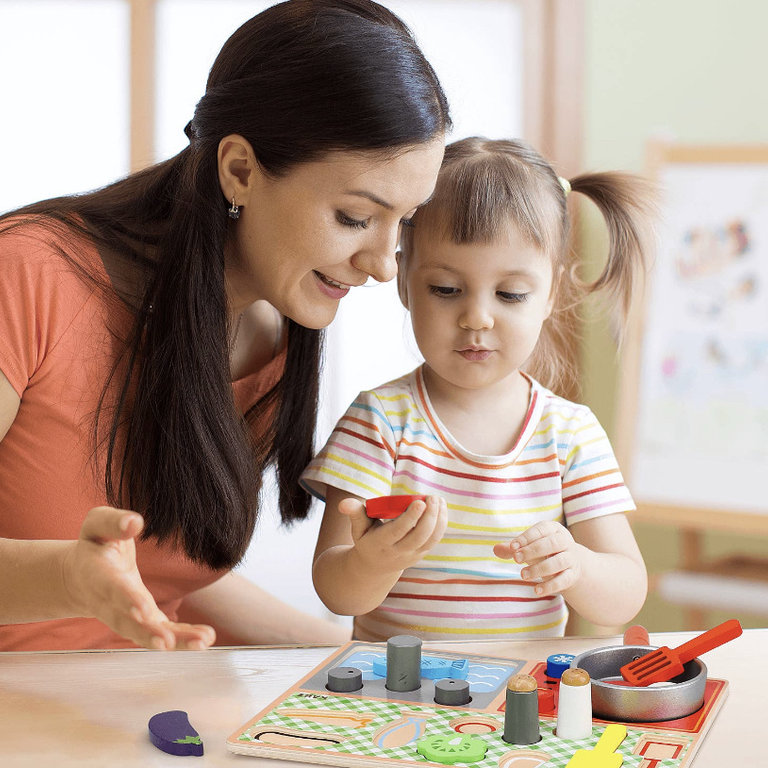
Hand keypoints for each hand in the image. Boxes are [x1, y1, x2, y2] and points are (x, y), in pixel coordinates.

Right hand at [61, 506, 215, 649]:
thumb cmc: (94, 544)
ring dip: (173, 641)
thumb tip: (135, 522)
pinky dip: (181, 639)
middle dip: (147, 632)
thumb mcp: (97, 524)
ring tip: (201, 642)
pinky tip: (204, 639)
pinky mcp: (142, 622)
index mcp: (98, 575)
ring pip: (146, 634)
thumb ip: (113, 522)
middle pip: (127, 622)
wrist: (79, 577)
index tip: (142, 609)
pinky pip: (160, 633)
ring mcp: (126, 617)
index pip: (112, 589)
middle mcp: (110, 603)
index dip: (126, 599)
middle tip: (167, 642)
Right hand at [339, 495, 446, 573]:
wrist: (374, 567)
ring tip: (439, 500)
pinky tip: (440, 508)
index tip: (419, 501)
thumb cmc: (366, 539)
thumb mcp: (357, 528)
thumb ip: (354, 513)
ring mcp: (411, 555)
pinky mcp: (421, 554)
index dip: (410, 518)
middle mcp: (398, 552)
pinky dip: (441, 524)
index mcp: (380, 543)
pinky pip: (434, 540)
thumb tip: (343, 503)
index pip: (398, 531)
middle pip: (418, 536)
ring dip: (438, 519)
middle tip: (432, 497)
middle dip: (429, 517)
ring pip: (430, 539)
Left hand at [493, 521, 584, 596]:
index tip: (512, 547)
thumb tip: (495, 549)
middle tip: (516, 559)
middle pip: (552, 544)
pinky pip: (563, 580)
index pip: (541, 530)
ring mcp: (571, 559)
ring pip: (558, 562)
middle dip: (532, 551)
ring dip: (539, 569)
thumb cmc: (544, 551)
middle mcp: (565, 542)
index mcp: (553, 529)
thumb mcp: (529, 547)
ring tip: (523, 575)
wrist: (570, 564)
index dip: (526, 538)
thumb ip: (512, 548)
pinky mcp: (573, 575)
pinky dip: (550, 586)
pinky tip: (536, 590)